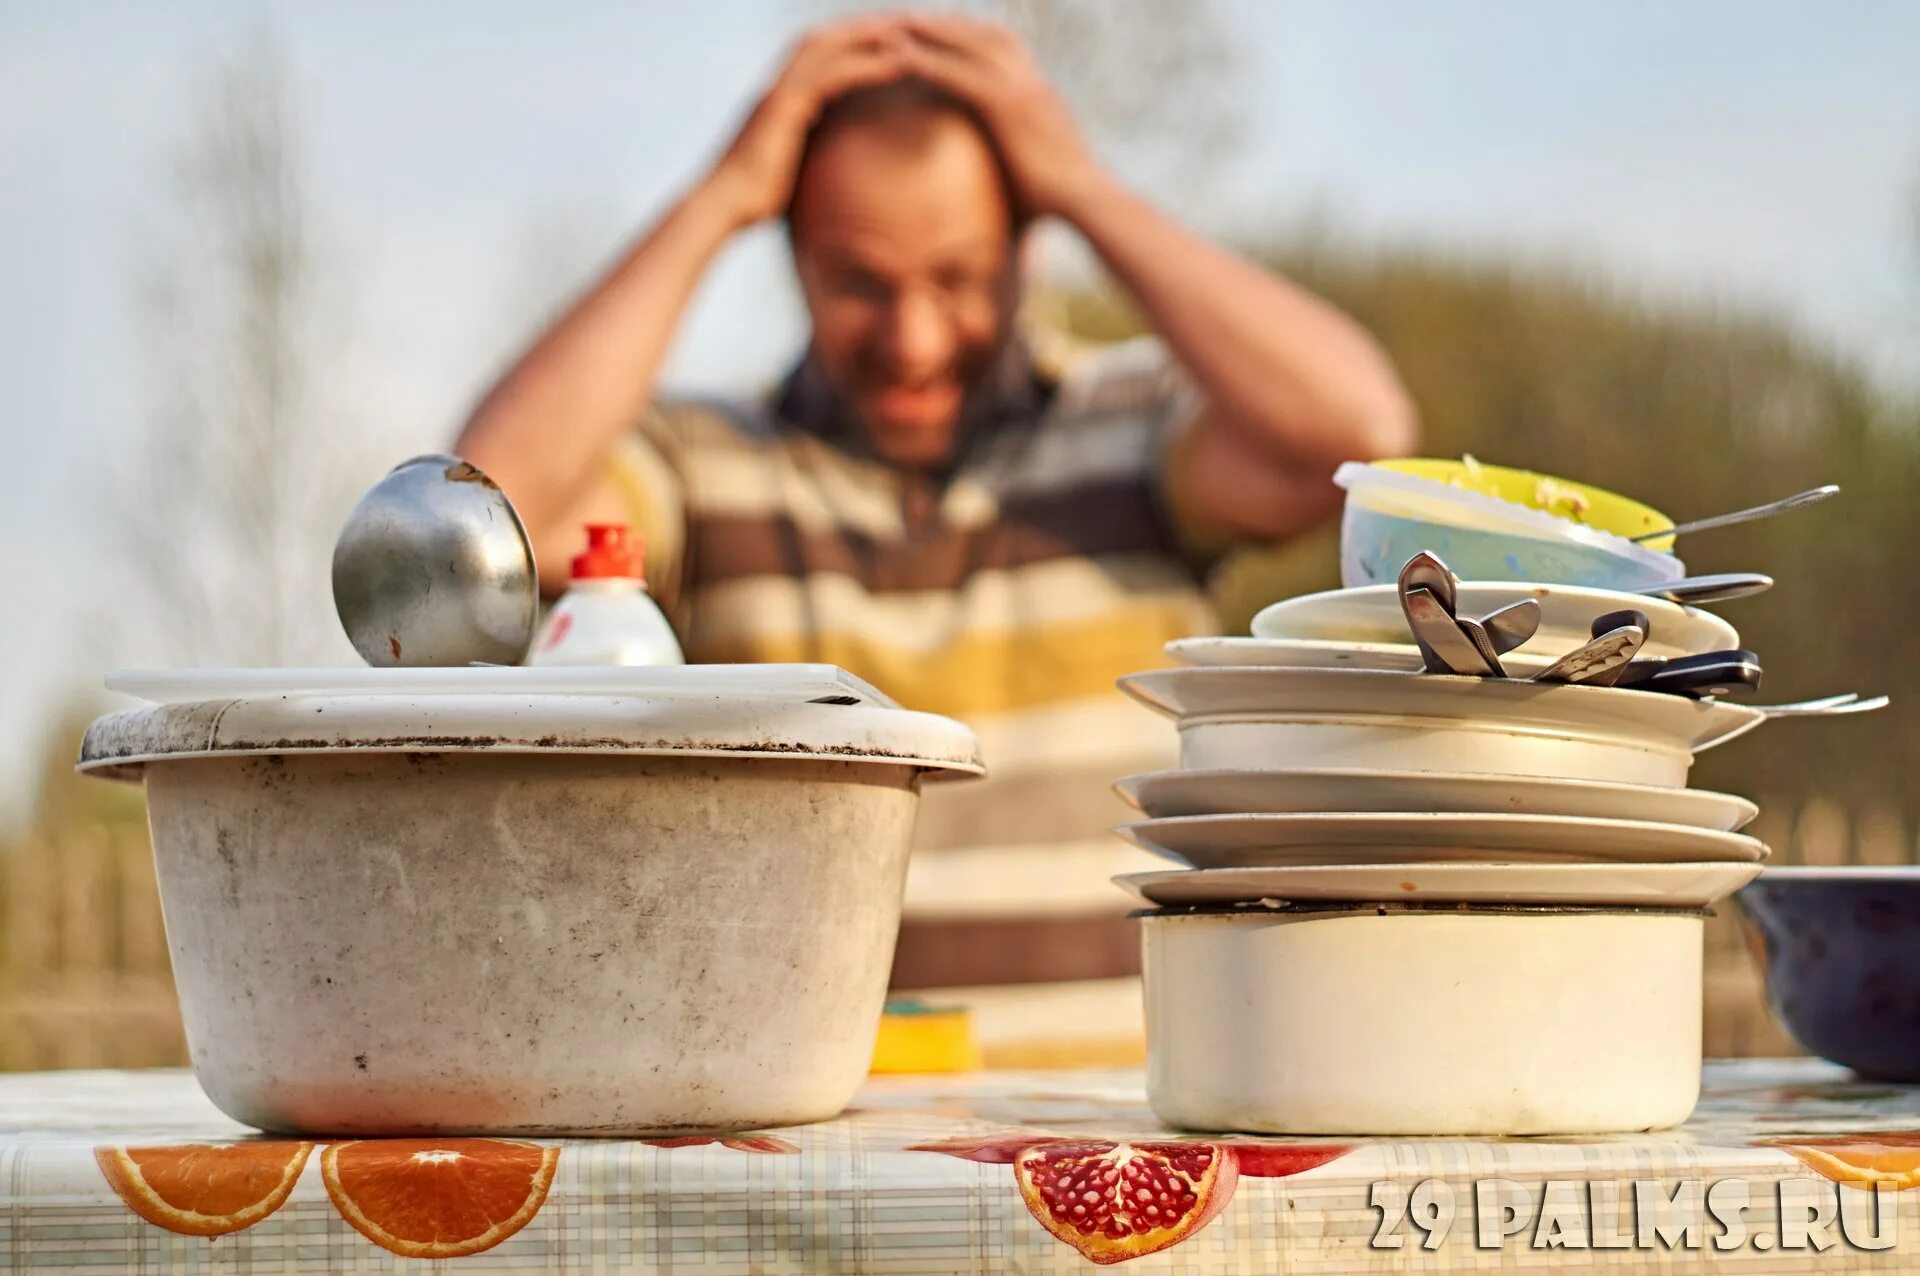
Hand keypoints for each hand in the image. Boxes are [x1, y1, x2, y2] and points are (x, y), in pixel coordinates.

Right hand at [702, 18, 910, 229]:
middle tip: (904, 22)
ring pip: (829, 47)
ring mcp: (778, 91)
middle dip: (863, 27)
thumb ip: (804, 151)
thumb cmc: (752, 198)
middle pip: (825, 38)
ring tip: (908, 34)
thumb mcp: (787, 166)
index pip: (818, 53)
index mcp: (778, 96)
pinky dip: (866, 66)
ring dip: (869, 36)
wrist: (724, 207)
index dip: (851, 41)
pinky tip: (897, 65)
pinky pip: (832, 76)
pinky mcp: (784, 107)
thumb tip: (825, 160)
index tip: (887, 39)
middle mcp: (776, 85)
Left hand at [896, 14, 1107, 219]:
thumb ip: (1013, 177)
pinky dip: (928, 62)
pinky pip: (959, 75)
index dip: (977, 36)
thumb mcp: (1034, 178)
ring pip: (971, 45)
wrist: (1087, 200)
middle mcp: (1032, 82)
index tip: (949, 32)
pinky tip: (900, 57)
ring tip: (903, 22)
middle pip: (988, 36)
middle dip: (952, 23)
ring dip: (935, 31)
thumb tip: (996, 205)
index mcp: (1039, 94)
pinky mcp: (1006, 105)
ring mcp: (1021, 89)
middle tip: (917, 17)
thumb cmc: (1061, 202)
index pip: (1007, 49)